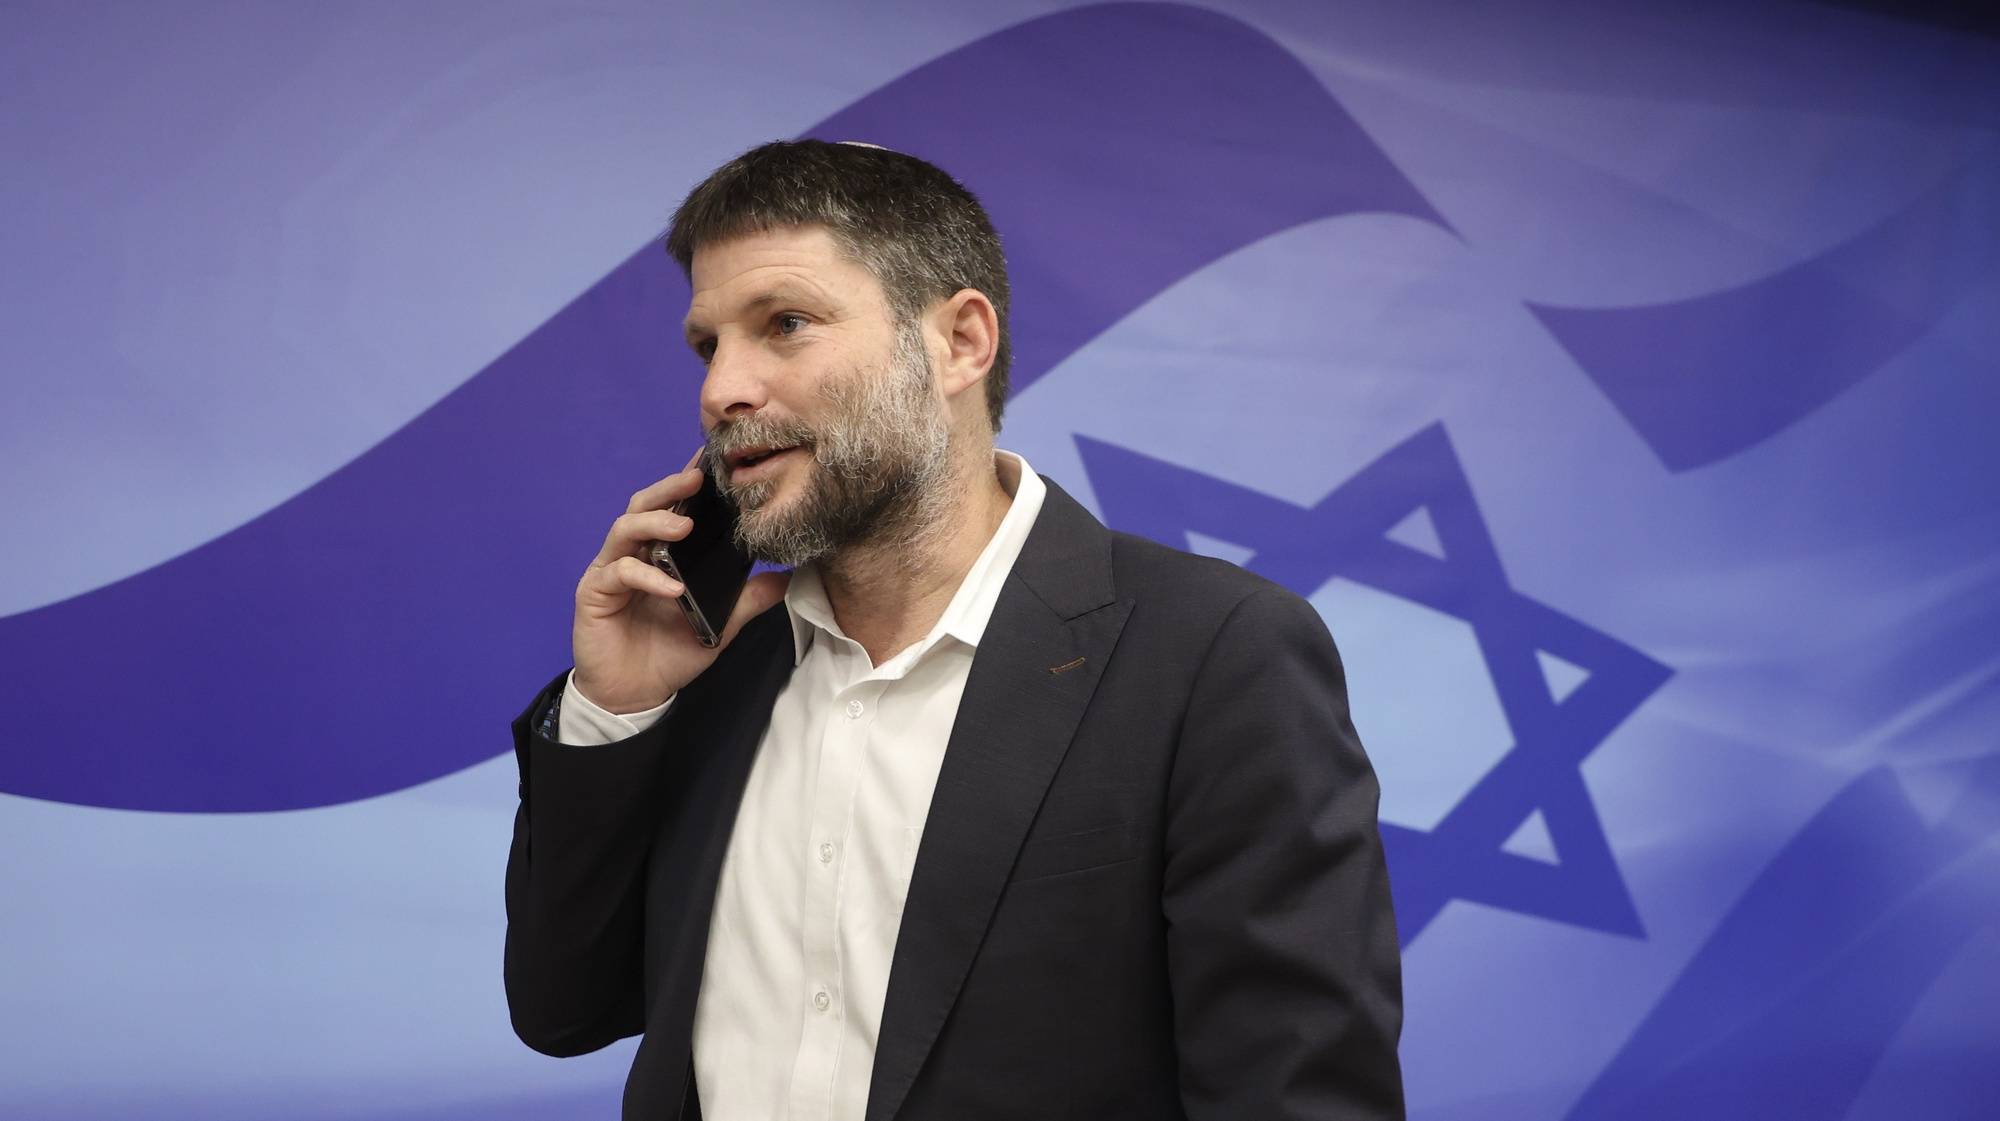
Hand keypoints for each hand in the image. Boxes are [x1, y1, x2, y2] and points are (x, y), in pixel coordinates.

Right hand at [571, 455, 788, 713]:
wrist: (635, 695)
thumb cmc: (670, 653)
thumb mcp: (719, 625)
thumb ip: (746, 600)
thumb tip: (784, 577)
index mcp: (661, 553)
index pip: (672, 507)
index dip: (688, 483)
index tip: (712, 461)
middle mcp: (633, 553)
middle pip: (644, 504)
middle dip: (670, 487)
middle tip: (697, 477)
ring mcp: (611, 570)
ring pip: (626, 528)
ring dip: (656, 522)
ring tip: (686, 526)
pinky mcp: (595, 593)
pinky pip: (620, 573)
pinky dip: (647, 576)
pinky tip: (672, 587)